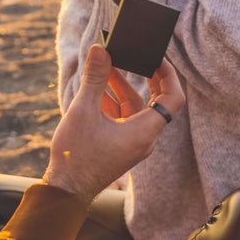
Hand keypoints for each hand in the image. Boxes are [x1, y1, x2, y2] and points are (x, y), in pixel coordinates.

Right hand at [43, 44, 183, 206]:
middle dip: (143, 77)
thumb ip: (95, 78)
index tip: (156, 58)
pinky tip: (96, 92)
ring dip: (121, 88)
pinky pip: (123, 119)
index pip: (173, 99)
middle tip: (135, 56)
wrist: (66, 190)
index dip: (168, 75)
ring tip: (105, 68)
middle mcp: (144, 139)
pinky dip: (113, 103)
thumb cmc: (76, 155)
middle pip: (155, 101)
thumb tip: (99, 49)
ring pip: (134, 109)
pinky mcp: (120, 146)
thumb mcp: (83, 110)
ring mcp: (132, 144)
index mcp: (144, 132)